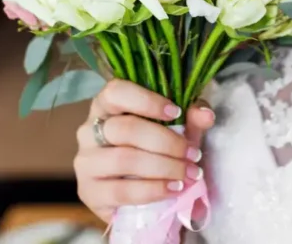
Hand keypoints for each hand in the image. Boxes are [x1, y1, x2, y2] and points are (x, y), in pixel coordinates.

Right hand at [75, 79, 215, 223]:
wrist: (141, 199)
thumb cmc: (155, 153)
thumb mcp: (176, 132)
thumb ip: (191, 120)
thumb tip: (205, 114)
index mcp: (106, 106)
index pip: (115, 92)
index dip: (146, 100)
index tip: (176, 112)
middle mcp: (89, 130)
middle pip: (125, 128)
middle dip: (166, 142)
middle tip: (193, 154)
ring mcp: (86, 163)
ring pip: (124, 159)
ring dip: (163, 167)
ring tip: (188, 174)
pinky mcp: (89, 193)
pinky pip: (122, 191)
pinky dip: (153, 190)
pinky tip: (173, 189)